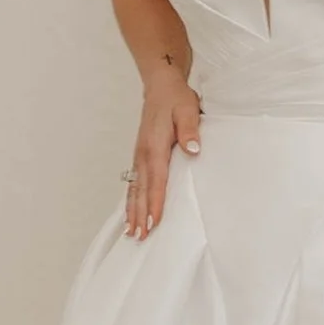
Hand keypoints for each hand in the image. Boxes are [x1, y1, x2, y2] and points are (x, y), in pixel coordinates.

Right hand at [125, 79, 202, 238]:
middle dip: (140, 214)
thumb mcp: (188, 110)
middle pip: (141, 190)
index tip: (154, 222)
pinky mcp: (139, 156)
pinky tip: (130, 212)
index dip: (155, 202)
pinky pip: (133, 182)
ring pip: (134, 188)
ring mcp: (139, 156)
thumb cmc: (176, 99)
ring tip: (131, 232)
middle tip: (140, 237)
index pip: (156, 180)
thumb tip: (193, 149)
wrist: (161, 87)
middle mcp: (143, 154)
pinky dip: (131, 199)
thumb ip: (190, 130)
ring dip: (132, 210)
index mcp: (155, 146)